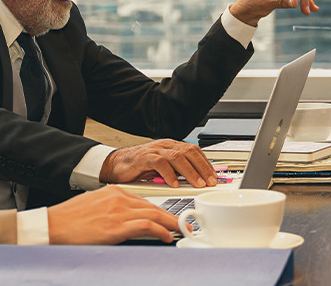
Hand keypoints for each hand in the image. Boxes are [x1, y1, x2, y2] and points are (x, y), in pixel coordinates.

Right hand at [46, 186, 181, 243]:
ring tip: (180, 230)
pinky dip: (160, 231)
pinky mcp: (117, 226)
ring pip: (154, 214)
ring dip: (170, 223)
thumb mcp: (93, 206)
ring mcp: (119, 211)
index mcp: (113, 192)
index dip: (159, 210)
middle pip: (153, 206)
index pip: (143, 200)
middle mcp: (118, 198)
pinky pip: (147, 226)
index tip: (167, 217)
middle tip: (182, 223)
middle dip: (170, 216)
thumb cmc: (68, 220)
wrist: (51, 225)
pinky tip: (166, 237)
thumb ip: (111, 209)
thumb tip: (124, 220)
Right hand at [100, 139, 218, 187]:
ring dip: (190, 172)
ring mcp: (155, 150)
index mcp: (172, 147)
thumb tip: (196, 183)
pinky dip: (169, 174)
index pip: (195, 151)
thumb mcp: (164, 170)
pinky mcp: (144, 157)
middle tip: (210, 182)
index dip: (206, 163)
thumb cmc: (140, 168)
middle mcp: (165, 146)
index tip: (214, 177)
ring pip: (177, 157)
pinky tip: (175, 184)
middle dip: (202, 167)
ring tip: (197, 184)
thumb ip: (178, 173)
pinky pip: (159, 163)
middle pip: (189, 152)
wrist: (116, 165)